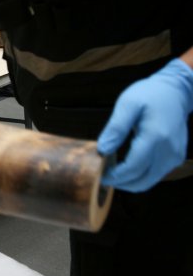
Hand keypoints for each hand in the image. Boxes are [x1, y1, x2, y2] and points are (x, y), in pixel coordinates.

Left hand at [97, 58, 192, 191]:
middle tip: (103, 178)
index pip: (133, 168)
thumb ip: (115, 128)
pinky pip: (156, 174)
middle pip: (142, 180)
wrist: (175, 91)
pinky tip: (127, 167)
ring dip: (130, 181)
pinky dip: (141, 175)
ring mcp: (175, 155)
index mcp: (155, 137)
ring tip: (112, 172)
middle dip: (121, 183)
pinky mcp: (176, 157)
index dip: (115, 176)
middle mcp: (168, 150)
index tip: (99, 176)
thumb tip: (102, 150)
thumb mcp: (127, 104)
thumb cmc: (149, 95)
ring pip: (150, 180)